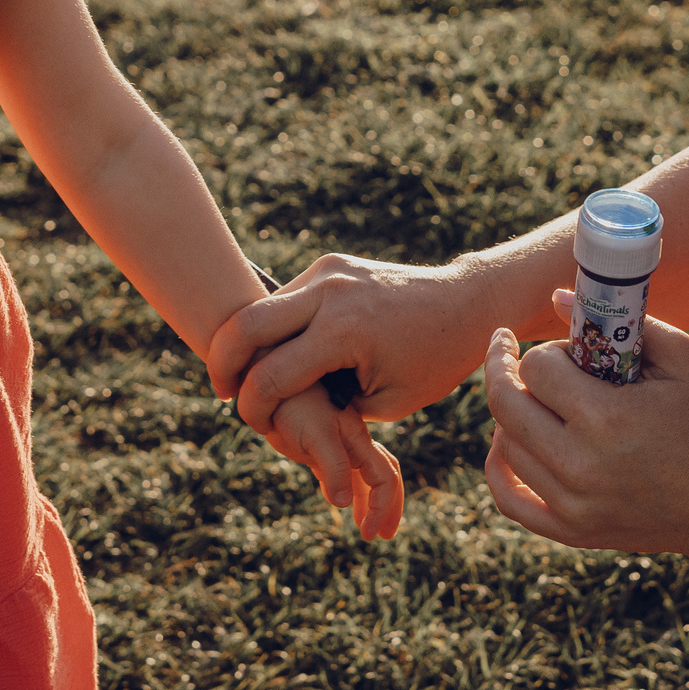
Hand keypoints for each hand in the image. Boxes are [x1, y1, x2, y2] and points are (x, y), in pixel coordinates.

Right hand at [208, 252, 509, 435]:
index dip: (253, 408)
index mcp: (344, 334)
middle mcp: (330, 294)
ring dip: (247, 340)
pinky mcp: (331, 264)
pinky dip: (273, 323)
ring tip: (246, 374)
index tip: (252, 425)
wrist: (466, 305)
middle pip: (247, 325)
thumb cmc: (431, 364)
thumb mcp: (383, 401)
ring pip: (262, 307)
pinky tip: (275, 350)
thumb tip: (282, 405)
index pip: (272, 375)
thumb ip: (329, 404)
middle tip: (222, 389)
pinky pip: (287, 296)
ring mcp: (329, 272)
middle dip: (223, 361)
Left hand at [263, 383, 405, 539]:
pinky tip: (341, 502)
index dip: (382, 507)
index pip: (385, 479)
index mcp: (359, 440)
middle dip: (387, 507)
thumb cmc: (294, 401)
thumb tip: (343, 504)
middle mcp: (352, 443)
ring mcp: (335, 445)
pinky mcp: (315, 446)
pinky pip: (339, 473)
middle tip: (384, 536)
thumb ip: (333, 466)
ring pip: (362, 476)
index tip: (368, 535)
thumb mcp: (317, 433)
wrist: (270, 378)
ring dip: (368, 501)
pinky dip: (346, 491)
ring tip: (365, 527)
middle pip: (383, 478)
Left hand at [482, 291, 688, 561]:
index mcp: (608, 418)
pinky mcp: (573, 531)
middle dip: (503, 367)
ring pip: (505, 446)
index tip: (566, 350)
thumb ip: (618, 321)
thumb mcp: (679, 357)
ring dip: (511, 414)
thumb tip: (556, 298)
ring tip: (533, 397)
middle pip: (505, 405)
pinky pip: (510, 501)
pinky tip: (507, 442)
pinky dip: (498, 468)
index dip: (547, 350)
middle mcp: (581, 465)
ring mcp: (574, 505)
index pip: (536, 368)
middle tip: (509, 351)